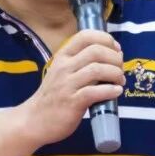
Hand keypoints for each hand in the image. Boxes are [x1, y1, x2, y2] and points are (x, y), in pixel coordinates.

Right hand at [20, 29, 123, 146]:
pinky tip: (116, 91)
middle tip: (120, 68)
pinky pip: (95, 92)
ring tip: (119, 81)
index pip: (85, 36)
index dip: (105, 39)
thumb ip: (81, 62)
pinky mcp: (72, 102)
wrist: (34, 120)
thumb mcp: (62, 72)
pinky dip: (111, 90)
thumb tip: (111, 56)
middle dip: (115, 58)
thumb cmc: (53, 95)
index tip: (115, 49)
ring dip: (115, 74)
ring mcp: (67, 85)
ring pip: (97, 69)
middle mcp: (64, 67)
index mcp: (62, 56)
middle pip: (96, 51)